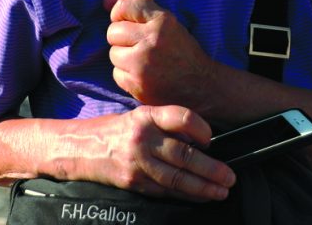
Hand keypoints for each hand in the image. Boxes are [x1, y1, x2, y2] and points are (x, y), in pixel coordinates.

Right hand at [80, 105, 232, 201]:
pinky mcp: (133, 182)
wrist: (81, 148)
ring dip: (202, 187)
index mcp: (146, 116)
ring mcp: (137, 162)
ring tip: (220, 191)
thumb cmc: (117, 131)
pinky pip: (164, 190)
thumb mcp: (140, 117)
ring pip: (176, 178)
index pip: (180, 116)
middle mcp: (142, 138)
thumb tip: (200, 140)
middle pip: (183, 154)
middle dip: (210, 168)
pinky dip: (185, 194)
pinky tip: (200, 196)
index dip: (201, 127)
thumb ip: (167, 125)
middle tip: (229, 176)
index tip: (212, 138)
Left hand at [106, 0, 220, 109]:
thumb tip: (105, 1)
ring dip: (123, 57)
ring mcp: (143, 65)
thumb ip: (139, 11)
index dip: (120, 12)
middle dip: (122, 38)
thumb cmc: (183, 52)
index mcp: (163, 21)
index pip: (126, 5)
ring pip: (113, 54)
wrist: (201, 86)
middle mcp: (152, 41)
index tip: (124, 20)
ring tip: (142, 61)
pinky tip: (142, 75)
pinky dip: (126, 75)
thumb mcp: (169, 24)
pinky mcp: (138, 85)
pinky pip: (116, 74)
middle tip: (137, 44)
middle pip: (113, 31)